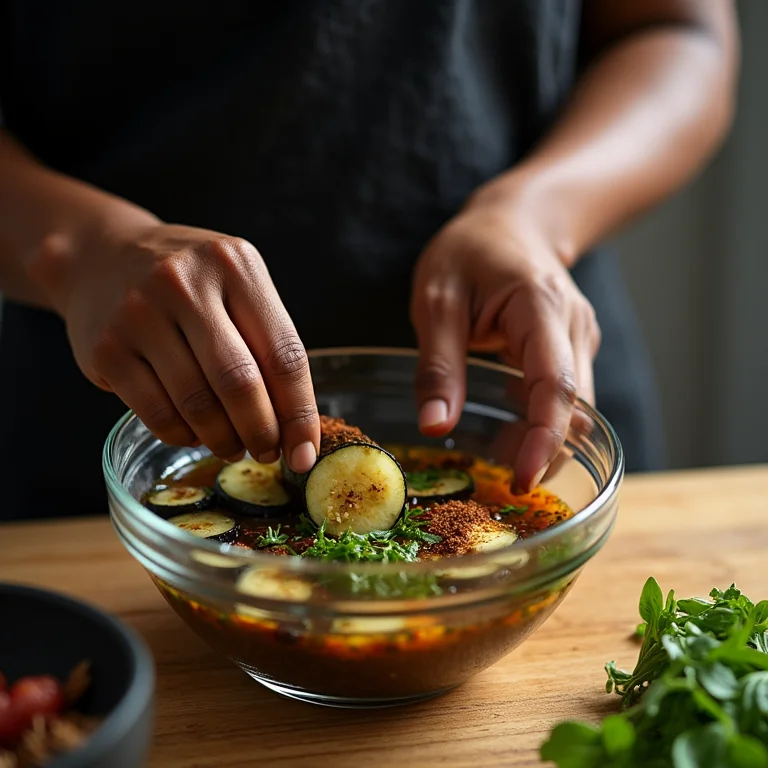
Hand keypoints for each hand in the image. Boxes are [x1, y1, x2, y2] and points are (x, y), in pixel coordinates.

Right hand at [35, 221, 319, 471]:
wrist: (100, 257)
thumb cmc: (186, 284)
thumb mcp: (234, 286)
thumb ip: (265, 341)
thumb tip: (295, 427)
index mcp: (235, 266)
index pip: (284, 354)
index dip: (300, 413)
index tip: (305, 453)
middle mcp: (186, 284)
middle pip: (240, 383)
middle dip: (262, 432)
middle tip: (269, 453)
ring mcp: (140, 314)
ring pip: (198, 405)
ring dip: (223, 440)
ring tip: (234, 447)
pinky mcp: (107, 349)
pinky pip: (157, 414)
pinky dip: (184, 436)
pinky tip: (195, 434)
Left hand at [410, 192, 600, 491]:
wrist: (512, 222)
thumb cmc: (469, 252)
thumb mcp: (437, 300)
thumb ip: (438, 364)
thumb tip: (435, 426)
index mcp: (541, 308)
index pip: (556, 384)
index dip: (544, 438)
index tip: (521, 479)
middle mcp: (574, 329)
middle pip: (575, 407)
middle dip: (544, 451)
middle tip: (499, 482)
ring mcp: (580, 341)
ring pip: (575, 409)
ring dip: (543, 442)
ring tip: (499, 462)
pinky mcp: (573, 352)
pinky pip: (564, 399)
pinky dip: (541, 425)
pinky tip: (511, 439)